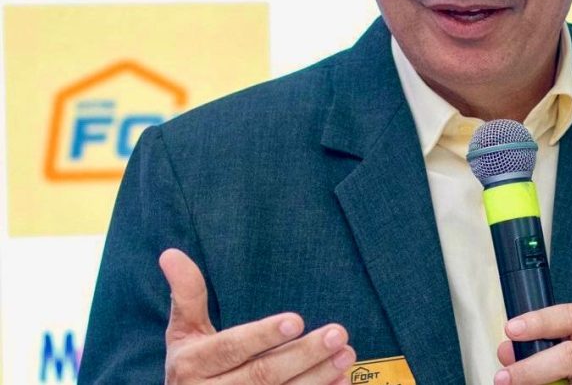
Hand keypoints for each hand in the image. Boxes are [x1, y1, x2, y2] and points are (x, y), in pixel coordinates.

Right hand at [159, 248, 355, 383]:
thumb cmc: (192, 367)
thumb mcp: (182, 333)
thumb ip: (187, 295)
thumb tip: (170, 254)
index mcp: (193, 365)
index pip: (232, 348)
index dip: (263, 335)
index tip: (296, 320)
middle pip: (263, 375)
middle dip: (304, 355)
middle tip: (339, 334)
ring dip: (318, 378)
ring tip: (346, 354)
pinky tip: (341, 381)